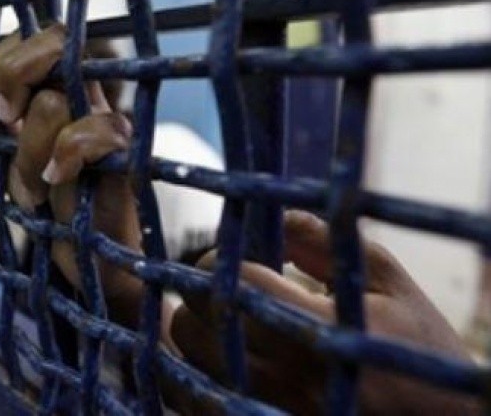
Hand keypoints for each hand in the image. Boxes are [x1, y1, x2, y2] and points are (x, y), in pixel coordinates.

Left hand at [0, 25, 144, 319]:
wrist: (92, 257)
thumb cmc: (54, 204)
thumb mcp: (12, 157)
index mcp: (60, 89)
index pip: (34, 37)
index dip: (1, 60)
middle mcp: (87, 95)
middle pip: (50, 41)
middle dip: (9, 77)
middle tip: (4, 118)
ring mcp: (107, 121)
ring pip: (52, 103)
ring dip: (27, 154)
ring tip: (35, 186)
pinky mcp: (124, 154)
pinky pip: (93, 132)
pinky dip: (64, 157)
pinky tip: (57, 181)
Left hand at [169, 210, 479, 414]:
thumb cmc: (420, 351)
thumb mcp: (388, 284)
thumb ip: (326, 243)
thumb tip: (273, 213)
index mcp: (318, 331)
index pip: (233, 284)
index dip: (218, 260)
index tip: (229, 255)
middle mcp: (286, 380)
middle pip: (192, 326)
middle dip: (199, 296)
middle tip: (223, 288)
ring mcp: (269, 413)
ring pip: (187, 367)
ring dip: (196, 336)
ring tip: (226, 324)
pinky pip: (198, 404)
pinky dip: (198, 376)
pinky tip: (225, 361)